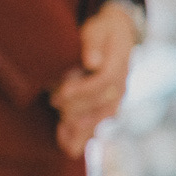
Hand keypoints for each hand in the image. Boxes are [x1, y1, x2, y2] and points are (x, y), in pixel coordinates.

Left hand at [49, 4, 137, 157]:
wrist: (119, 35)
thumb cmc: (102, 31)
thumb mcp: (97, 29)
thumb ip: (93, 43)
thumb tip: (92, 62)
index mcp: (119, 66)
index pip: (102, 83)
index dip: (81, 89)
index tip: (61, 92)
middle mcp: (121, 86)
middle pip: (101, 104)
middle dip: (76, 107)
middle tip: (54, 101)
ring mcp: (116, 99)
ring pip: (101, 119)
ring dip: (80, 128)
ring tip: (61, 133)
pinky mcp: (108, 107)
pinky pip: (97, 125)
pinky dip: (82, 136)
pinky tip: (67, 146)